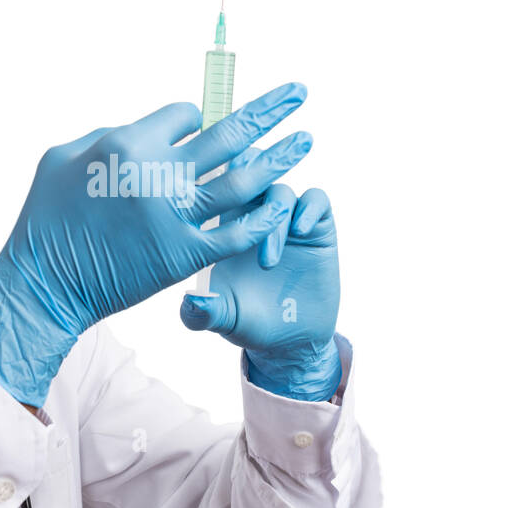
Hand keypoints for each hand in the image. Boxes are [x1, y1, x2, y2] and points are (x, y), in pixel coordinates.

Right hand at [0, 82, 316, 406]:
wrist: (46, 283)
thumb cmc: (46, 218)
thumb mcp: (65, 156)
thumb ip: (111, 134)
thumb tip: (153, 128)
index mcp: (127, 143)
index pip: (185, 114)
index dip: (198, 118)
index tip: (201, 127)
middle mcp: (157, 173)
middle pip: (228, 133)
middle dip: (269, 110)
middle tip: (299, 93)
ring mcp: (174, 215)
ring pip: (242, 179)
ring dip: (280, 158)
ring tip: (306, 139)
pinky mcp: (183, 254)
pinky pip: (235, 233)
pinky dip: (261, 218)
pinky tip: (282, 205)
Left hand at [179, 148, 341, 401]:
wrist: (289, 339)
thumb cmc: (247, 321)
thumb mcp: (221, 318)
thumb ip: (202, 312)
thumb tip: (189, 302)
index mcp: (223, 225)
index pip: (213, 185)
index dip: (209, 186)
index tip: (204, 210)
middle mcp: (255, 214)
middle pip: (248, 169)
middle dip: (244, 181)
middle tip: (242, 211)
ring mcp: (288, 218)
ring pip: (279, 191)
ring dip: (273, 217)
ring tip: (268, 262)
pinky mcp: (318, 228)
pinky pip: (316, 199)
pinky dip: (309, 209)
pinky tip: (301, 233)